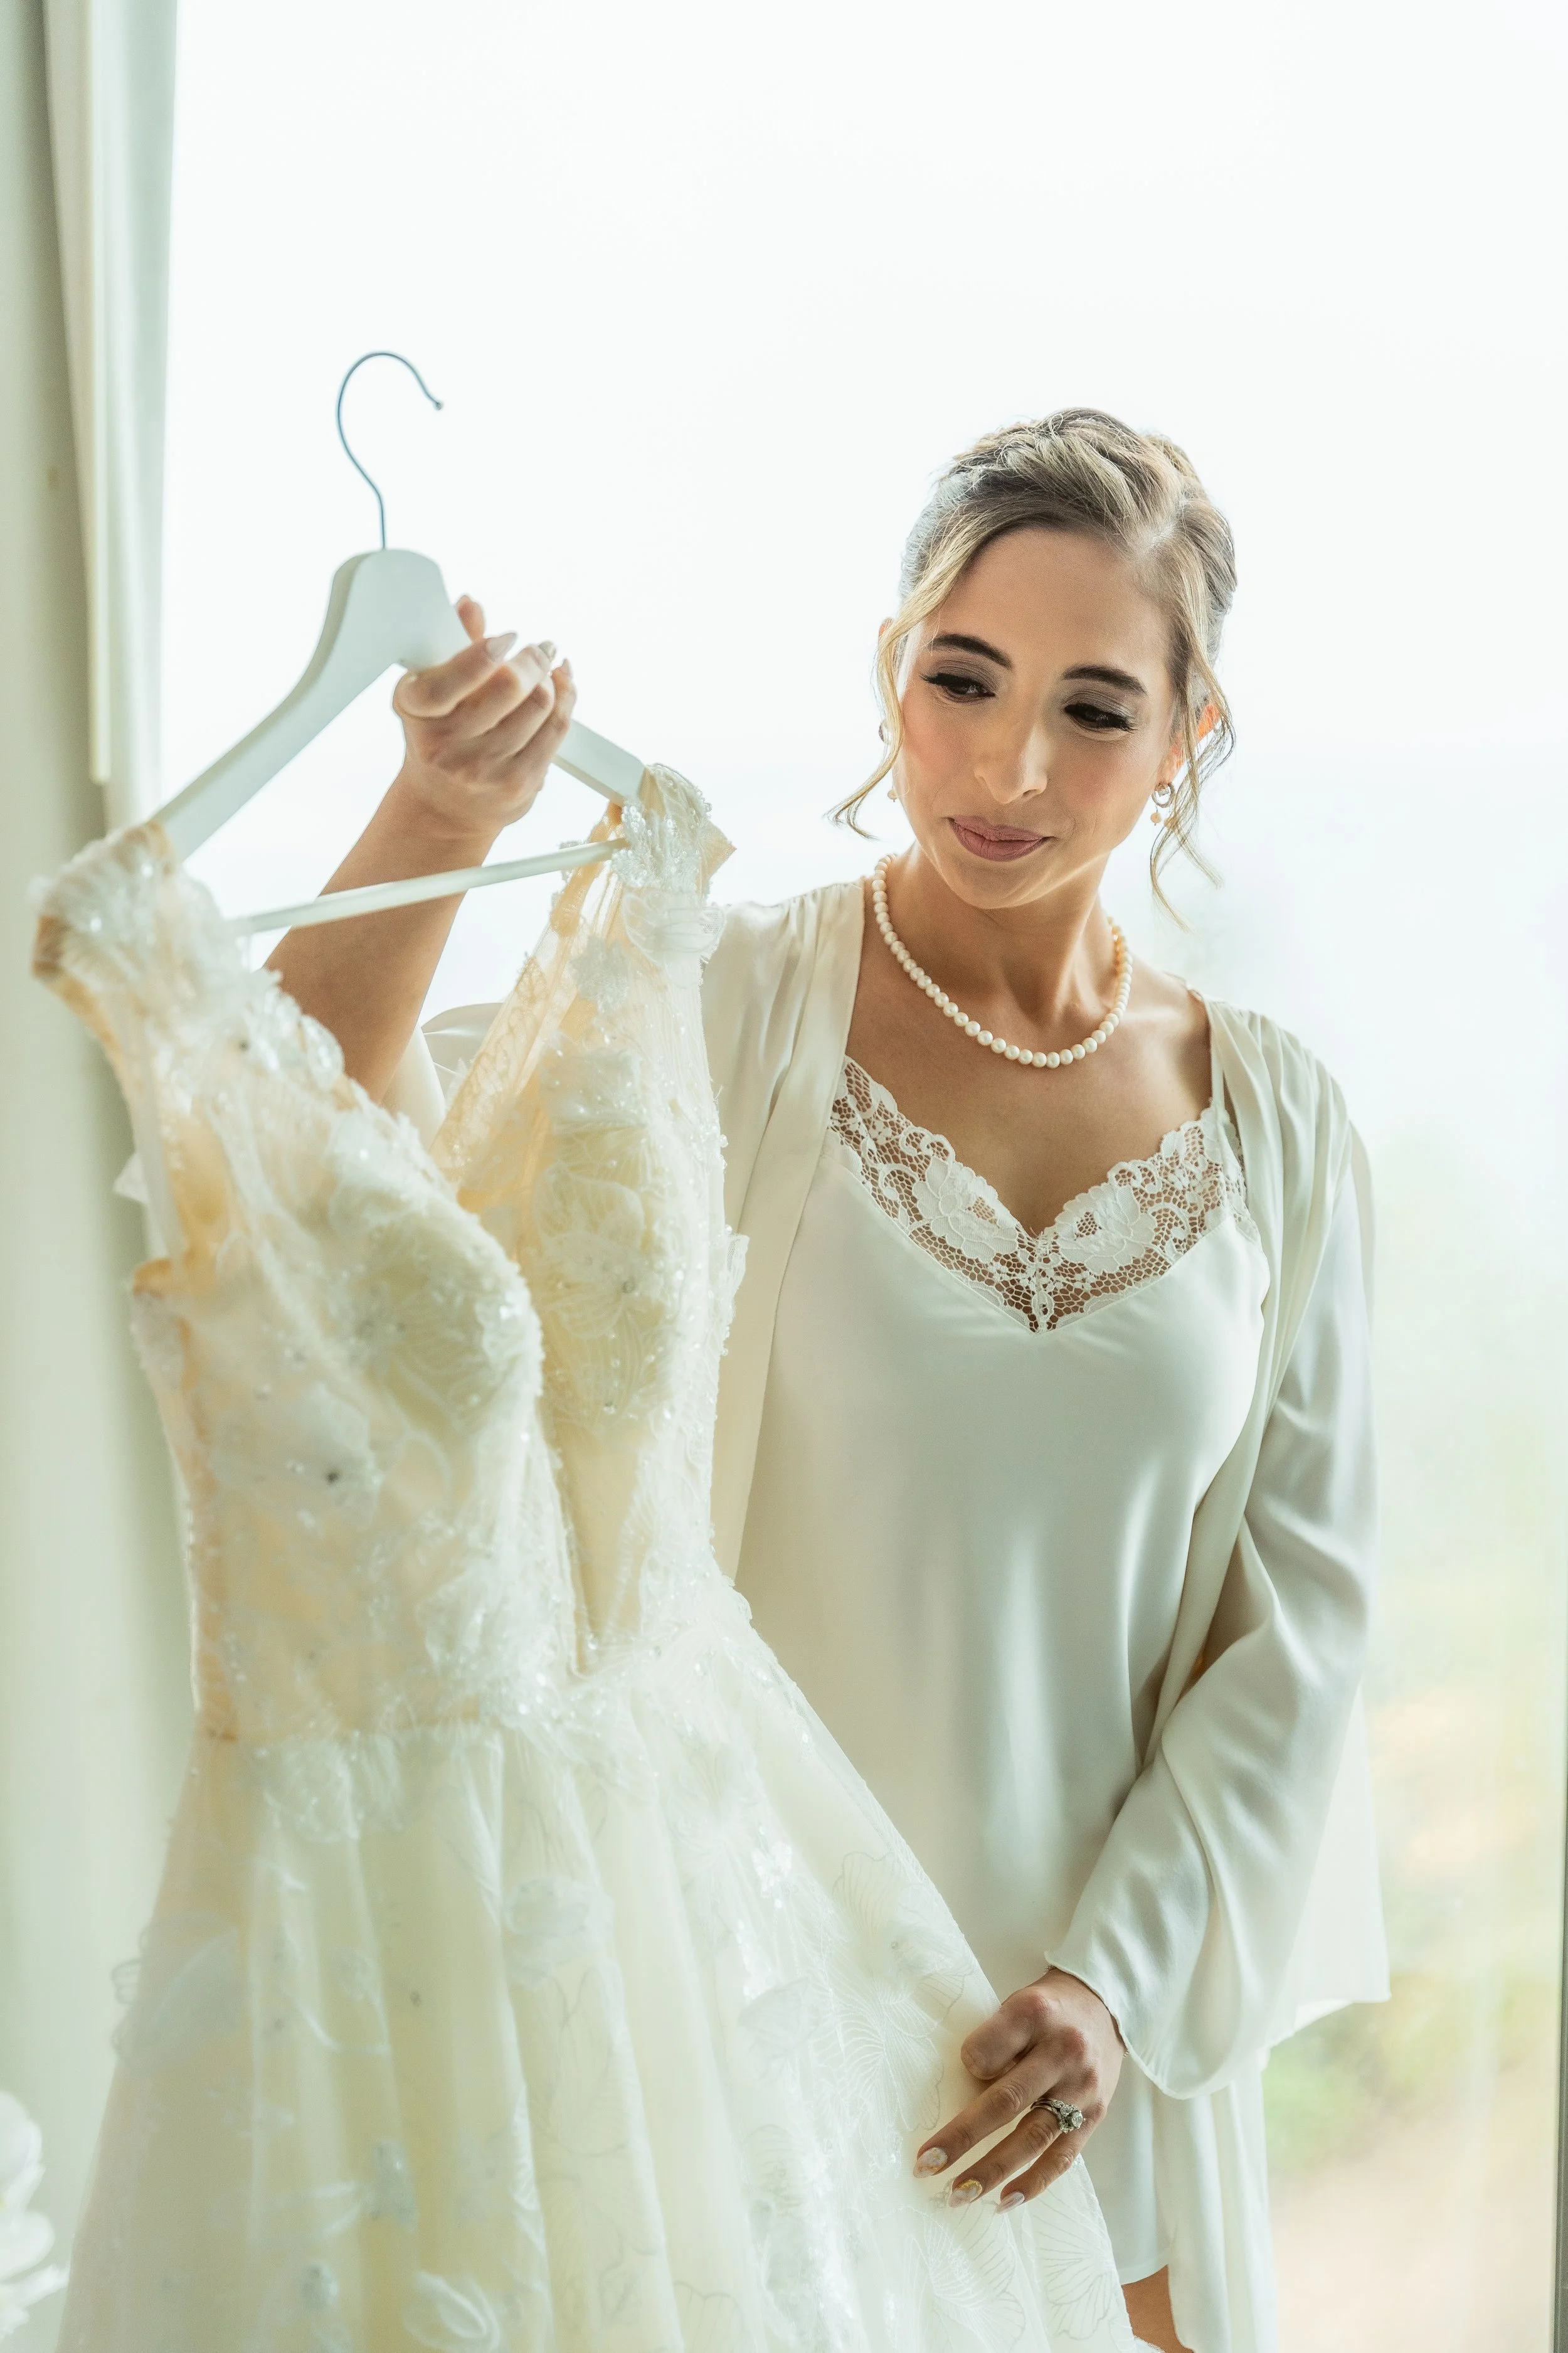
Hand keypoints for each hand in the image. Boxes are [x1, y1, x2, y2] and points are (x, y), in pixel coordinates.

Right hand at [389, 594, 577, 847]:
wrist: (444, 807)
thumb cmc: (439, 738)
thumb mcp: (432, 692)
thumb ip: (451, 647)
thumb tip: (470, 604)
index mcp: (417, 711)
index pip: (454, 675)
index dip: (487, 650)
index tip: (508, 638)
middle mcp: (445, 745)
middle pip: (509, 685)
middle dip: (533, 658)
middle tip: (540, 649)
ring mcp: (482, 769)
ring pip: (539, 704)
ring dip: (552, 679)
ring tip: (549, 669)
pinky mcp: (517, 784)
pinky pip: (556, 729)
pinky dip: (566, 700)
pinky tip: (562, 687)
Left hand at [914, 1968, 1123, 2209]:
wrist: (1104, 2008)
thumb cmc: (1046, 2010)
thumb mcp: (1016, 2004)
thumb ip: (992, 2041)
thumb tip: (962, 2092)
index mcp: (1034, 2014)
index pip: (987, 2049)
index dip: (966, 2066)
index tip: (949, 2079)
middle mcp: (1062, 2051)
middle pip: (1007, 2100)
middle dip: (963, 2136)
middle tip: (927, 2164)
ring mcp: (1081, 2087)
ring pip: (1033, 2136)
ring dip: (993, 2170)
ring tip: (959, 2194)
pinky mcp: (1095, 2116)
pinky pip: (1063, 2157)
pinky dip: (1033, 2183)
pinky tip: (1004, 2201)